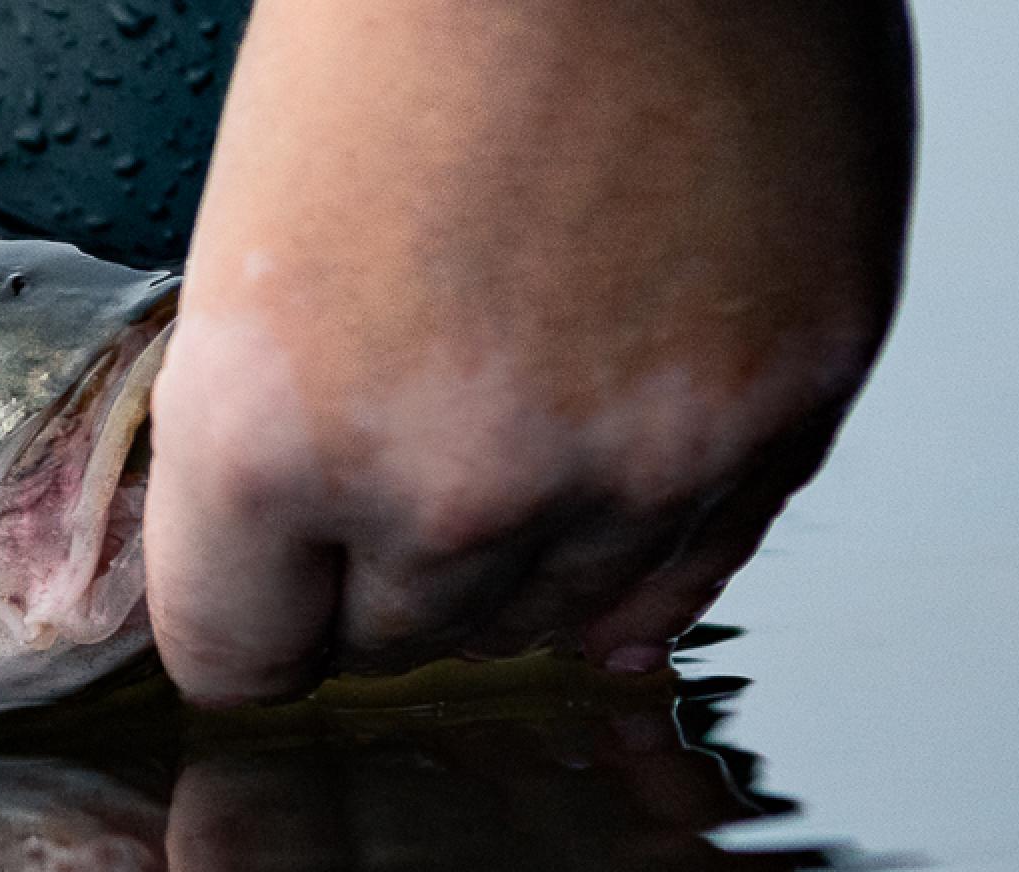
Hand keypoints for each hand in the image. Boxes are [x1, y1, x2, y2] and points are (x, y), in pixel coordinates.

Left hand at [145, 0, 916, 703]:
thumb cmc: (413, 24)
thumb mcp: (256, 244)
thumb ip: (279, 435)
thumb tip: (326, 582)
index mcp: (270, 432)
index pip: (237, 660)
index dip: (249, 615)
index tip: (266, 584)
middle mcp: (449, 485)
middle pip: (396, 645)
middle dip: (381, 571)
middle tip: (400, 455)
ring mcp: (632, 461)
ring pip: (551, 623)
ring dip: (523, 553)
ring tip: (513, 416)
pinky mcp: (780, 409)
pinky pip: (703, 565)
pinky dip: (655, 537)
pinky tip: (619, 460)